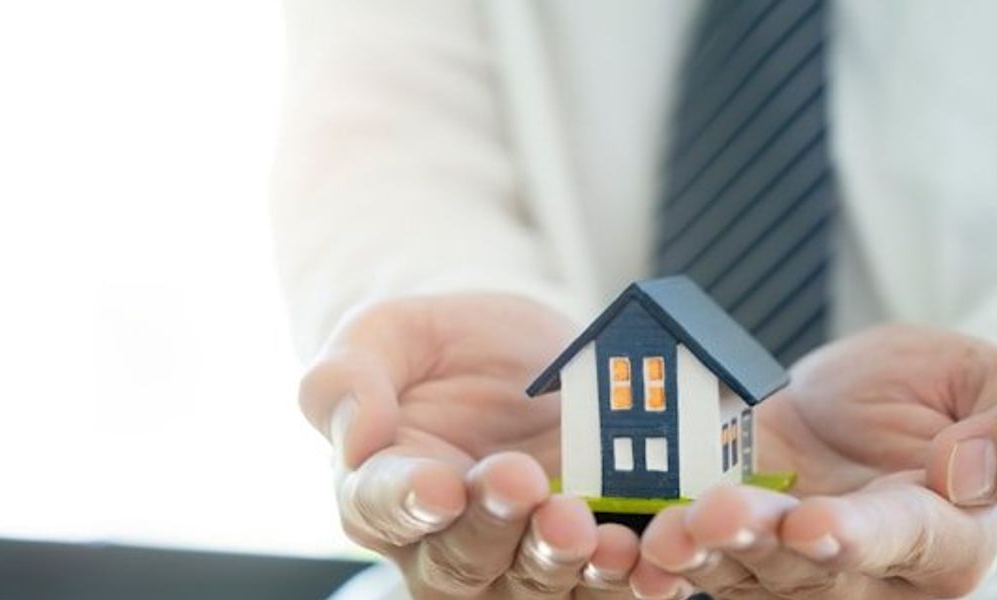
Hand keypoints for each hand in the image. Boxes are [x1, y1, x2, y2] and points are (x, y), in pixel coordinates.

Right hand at [300, 294, 644, 598]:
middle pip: (461, 560)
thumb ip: (348, 380)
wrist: (516, 354)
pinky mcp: (586, 550)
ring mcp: (519, 554)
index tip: (439, 484)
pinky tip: (647, 553)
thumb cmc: (437, 349)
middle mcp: (444, 540)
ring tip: (587, 526)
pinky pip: (605, 581)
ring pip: (533, 584)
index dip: (407, 502)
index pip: (381, 507)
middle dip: (496, 528)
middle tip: (526, 482)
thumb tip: (357, 434)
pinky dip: (629, 575)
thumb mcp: (382, 336)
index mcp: (383, 488)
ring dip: (562, 562)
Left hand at [632, 324, 996, 598]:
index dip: (859, 536)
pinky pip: (704, 558)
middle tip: (714, 515)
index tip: (817, 521)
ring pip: (747, 572)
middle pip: (810, 567)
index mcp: (945, 536)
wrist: (874, 405)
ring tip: (665, 529)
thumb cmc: (951, 397)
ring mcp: (796, 563)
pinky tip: (633, 539)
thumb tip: (972, 470)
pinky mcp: (739, 543)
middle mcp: (868, 568)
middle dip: (759, 543)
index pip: (903, 541)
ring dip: (702, 554)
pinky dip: (667, 553)